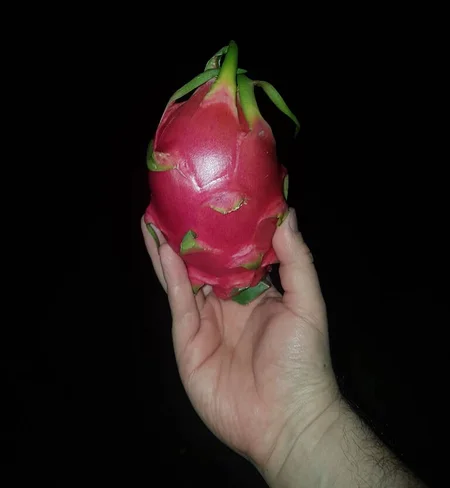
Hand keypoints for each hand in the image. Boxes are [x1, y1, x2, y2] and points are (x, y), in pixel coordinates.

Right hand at [141, 209, 339, 472]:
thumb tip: (288, 214)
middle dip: (186, 238)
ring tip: (152, 220)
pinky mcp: (188, 342)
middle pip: (201, 265)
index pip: (232, 256)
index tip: (211, 200)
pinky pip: (179, 304)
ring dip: (167, 252)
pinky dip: (171, 277)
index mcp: (253, 294)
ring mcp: (205, 323)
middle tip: (170, 205)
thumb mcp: (307, 303)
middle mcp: (226, 305)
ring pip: (183, 280)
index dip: (220, 231)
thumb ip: (296, 259)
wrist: (287, 419)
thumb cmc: (302, 360)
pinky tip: (164, 252)